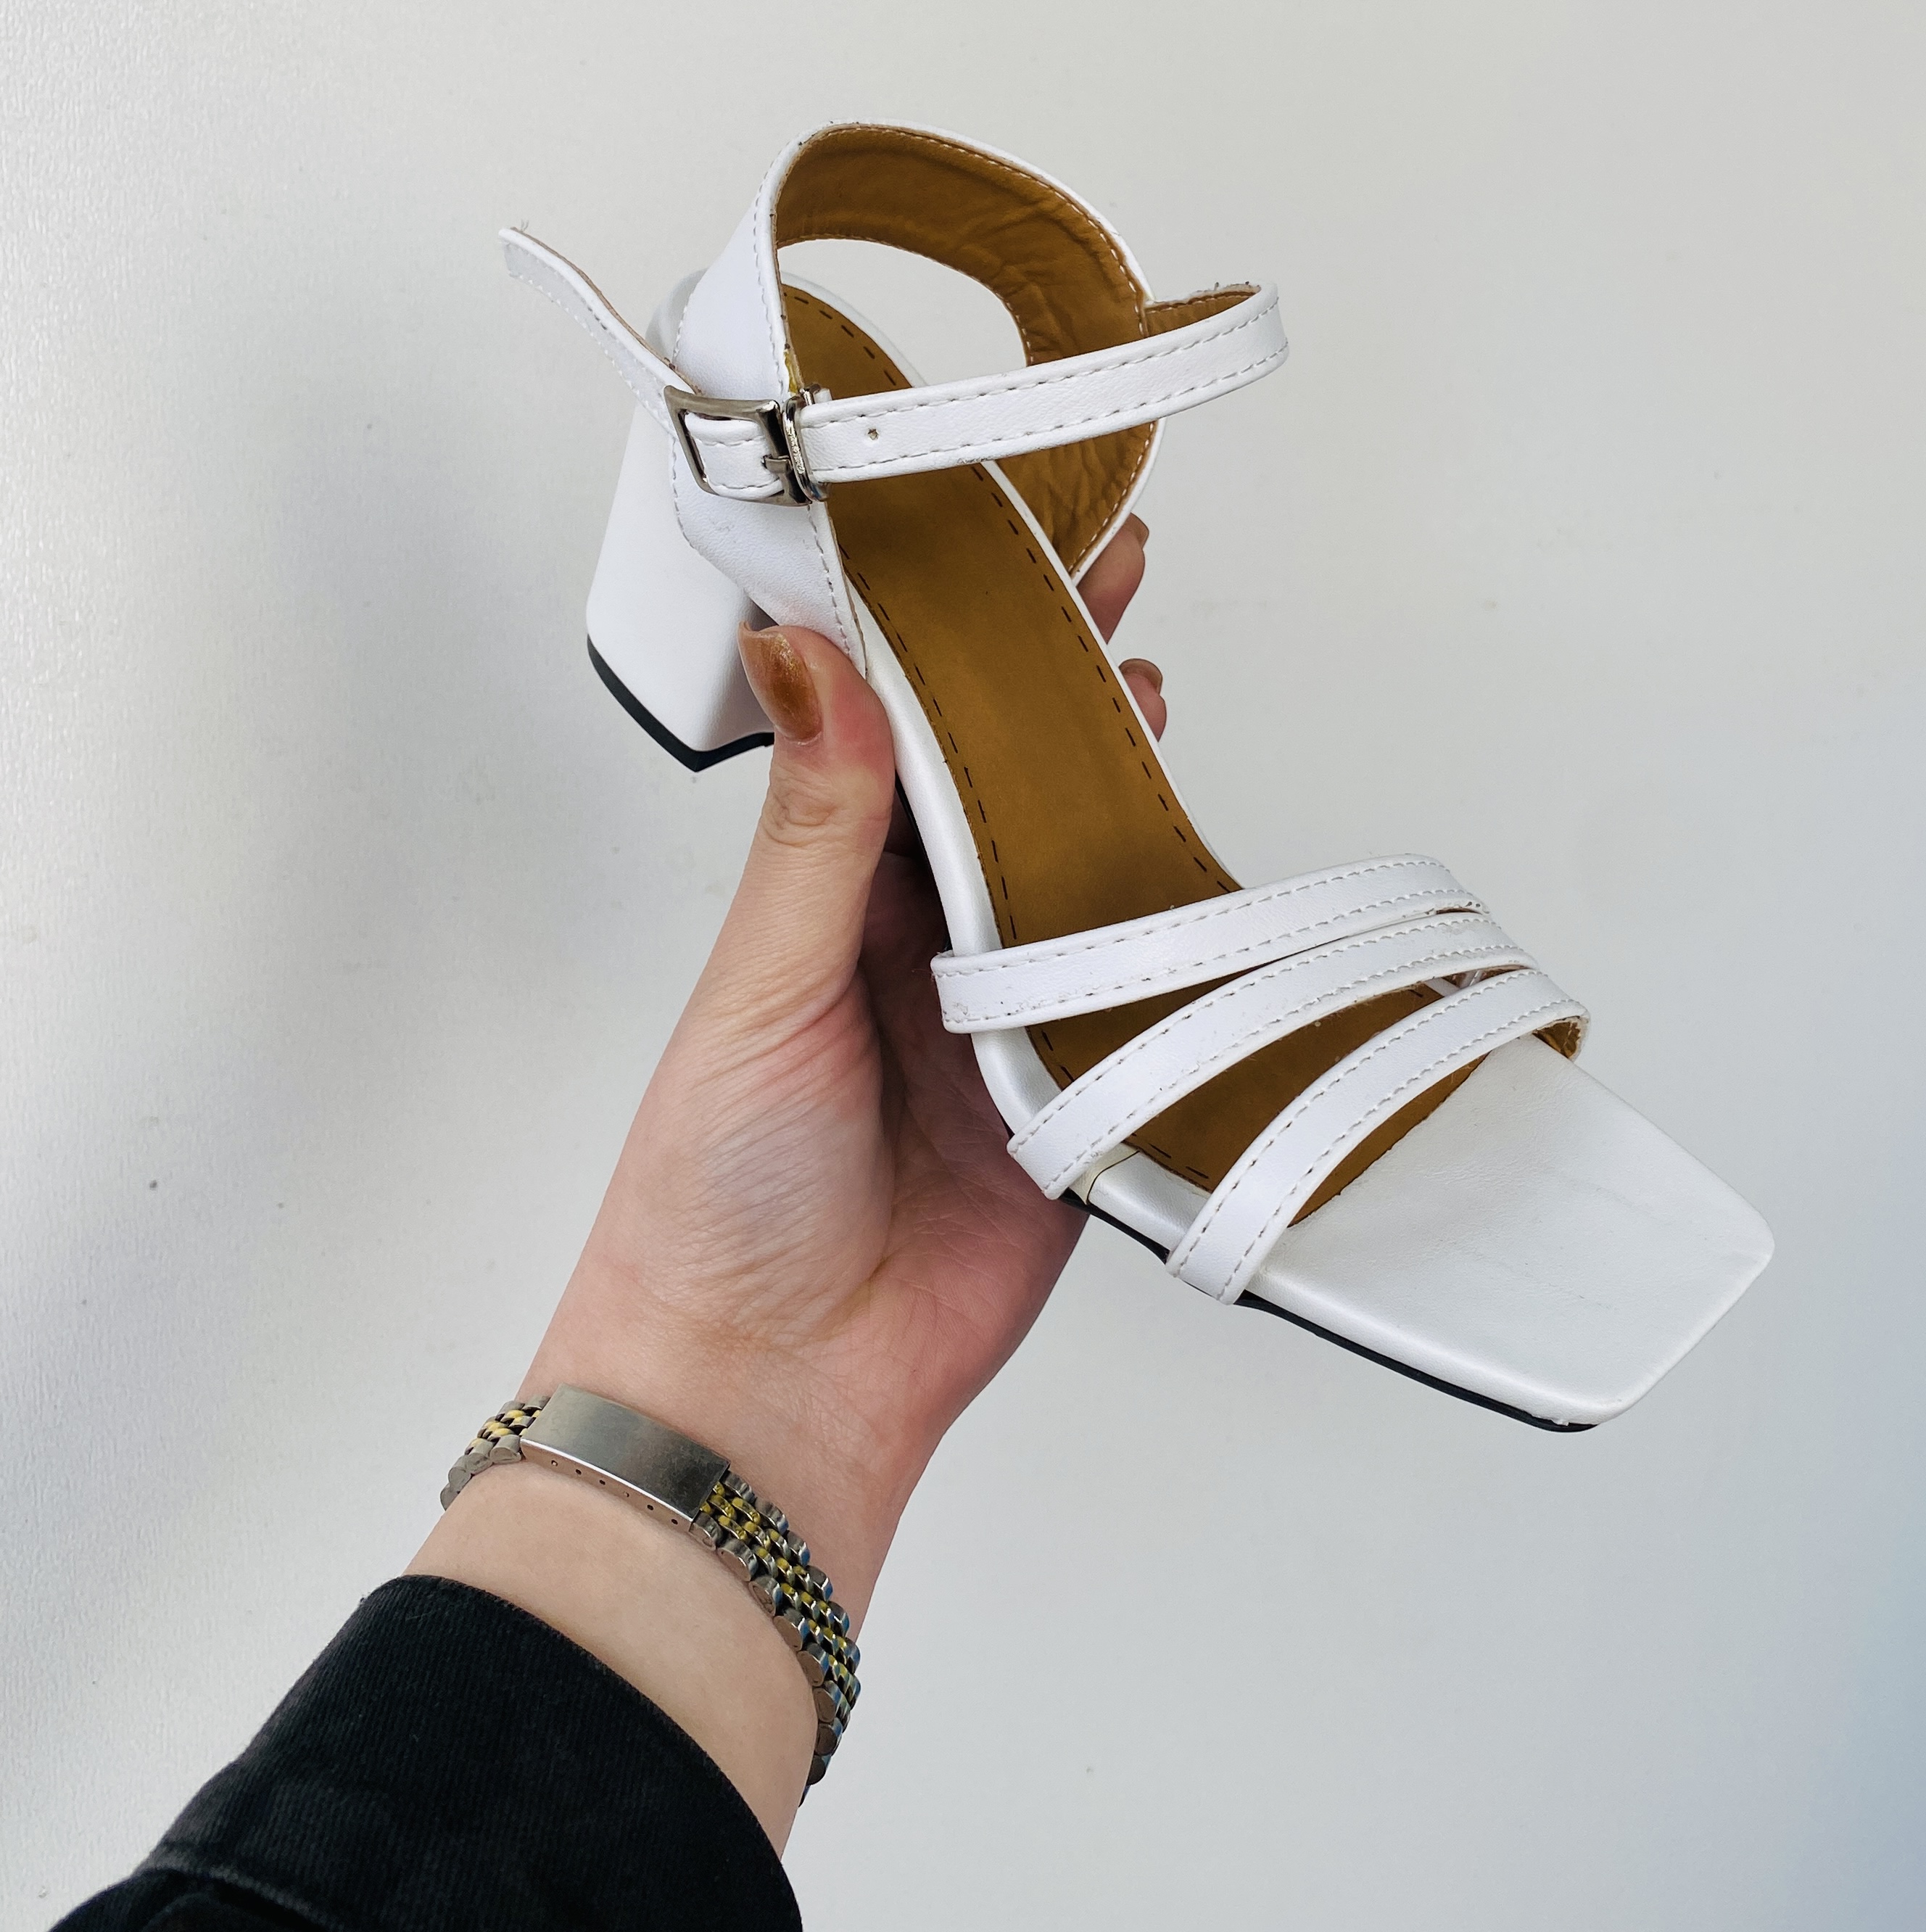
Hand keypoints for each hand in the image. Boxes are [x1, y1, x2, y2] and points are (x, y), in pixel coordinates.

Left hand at [414, 520, 1165, 1840]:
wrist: (775, 1389)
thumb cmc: (714, 1198)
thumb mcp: (763, 983)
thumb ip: (816, 824)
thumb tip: (804, 652)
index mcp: (827, 896)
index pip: (901, 732)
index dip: (948, 639)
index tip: (992, 541)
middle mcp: (917, 943)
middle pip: (1006, 785)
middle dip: (1057, 685)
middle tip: (1111, 573)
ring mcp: (1003, 1016)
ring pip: (1080, 872)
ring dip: (1119, 787)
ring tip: (1152, 685)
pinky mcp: (1076, 1095)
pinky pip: (1138, 996)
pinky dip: (1176, 936)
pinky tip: (1204, 862)